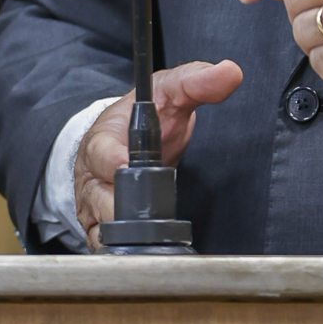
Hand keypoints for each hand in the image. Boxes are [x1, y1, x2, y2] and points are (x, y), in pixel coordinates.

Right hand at [73, 59, 242, 251]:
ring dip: (126, 232)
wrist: (129, 137)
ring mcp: (93, 203)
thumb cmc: (146, 114)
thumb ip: (198, 80)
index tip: (126, 165)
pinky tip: (144, 248)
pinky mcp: (100, 228)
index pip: (100, 152)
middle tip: (152, 211)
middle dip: (125, 206)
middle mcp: (92, 174)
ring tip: (153, 231)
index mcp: (103, 137)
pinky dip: (123, 251)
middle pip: (100, 199)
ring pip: (101, 228)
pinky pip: (105, 247)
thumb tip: (230, 72)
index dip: (112, 161)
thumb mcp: (170, 89)